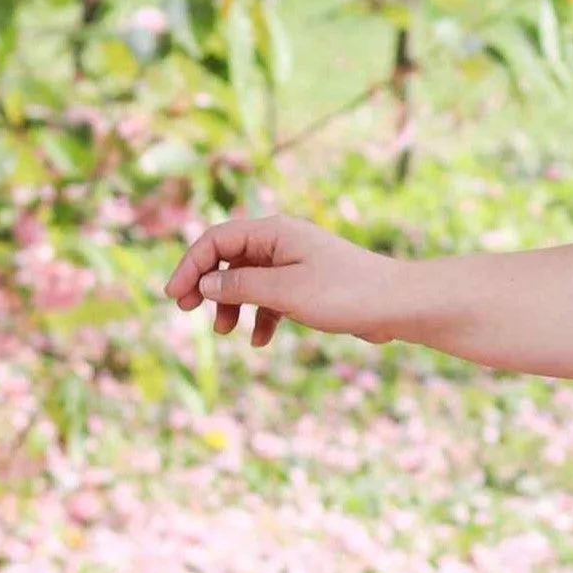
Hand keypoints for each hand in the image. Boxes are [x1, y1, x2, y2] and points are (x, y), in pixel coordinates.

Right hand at [164, 211, 404, 350]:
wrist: (398, 305)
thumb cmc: (345, 293)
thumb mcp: (285, 292)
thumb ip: (241, 286)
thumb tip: (206, 285)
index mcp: (275, 231)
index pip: (217, 240)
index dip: (191, 265)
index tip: (175, 297)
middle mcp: (283, 241)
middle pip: (229, 257)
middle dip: (207, 284)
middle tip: (188, 312)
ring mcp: (296, 263)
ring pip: (248, 280)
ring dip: (232, 304)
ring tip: (226, 332)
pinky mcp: (308, 286)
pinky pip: (272, 297)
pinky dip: (261, 316)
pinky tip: (260, 341)